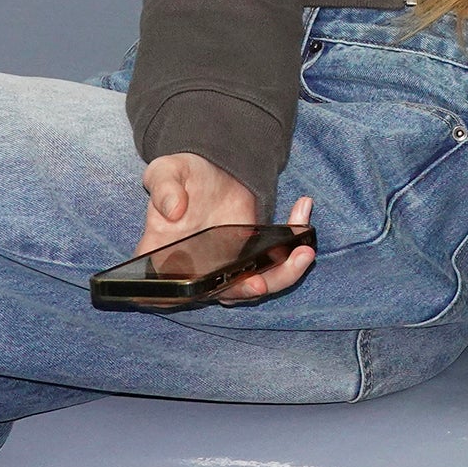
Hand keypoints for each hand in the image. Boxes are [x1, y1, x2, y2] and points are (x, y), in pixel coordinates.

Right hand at [135, 153, 317, 301]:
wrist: (212, 167)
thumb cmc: (179, 174)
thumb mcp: (165, 171)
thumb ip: (164, 189)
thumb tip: (173, 210)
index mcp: (164, 256)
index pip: (166, 291)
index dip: (183, 300)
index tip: (205, 291)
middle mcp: (197, 269)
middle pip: (220, 294)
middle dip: (244, 292)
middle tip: (260, 283)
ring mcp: (227, 266)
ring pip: (254, 285)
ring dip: (282, 275)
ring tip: (304, 252)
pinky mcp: (252, 255)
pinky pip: (275, 262)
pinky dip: (294, 243)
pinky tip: (302, 211)